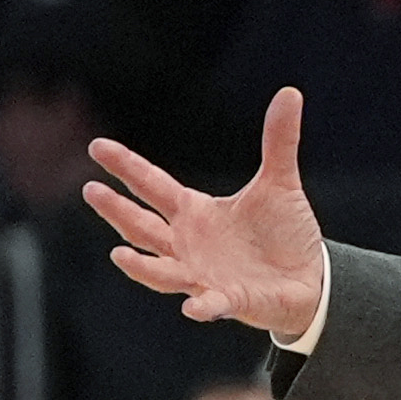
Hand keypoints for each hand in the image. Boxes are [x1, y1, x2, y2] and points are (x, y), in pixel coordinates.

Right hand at [84, 87, 325, 340]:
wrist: (309, 278)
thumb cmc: (284, 232)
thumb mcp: (281, 182)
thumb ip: (279, 141)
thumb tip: (290, 92)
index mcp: (194, 212)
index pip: (152, 186)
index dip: (126, 167)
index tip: (97, 146)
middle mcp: (188, 244)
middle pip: (142, 227)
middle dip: (117, 211)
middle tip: (91, 190)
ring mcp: (203, 275)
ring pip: (162, 271)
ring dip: (141, 266)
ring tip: (119, 253)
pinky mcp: (229, 300)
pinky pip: (211, 304)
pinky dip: (203, 306)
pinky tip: (194, 307)